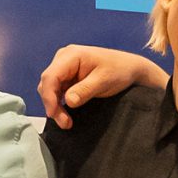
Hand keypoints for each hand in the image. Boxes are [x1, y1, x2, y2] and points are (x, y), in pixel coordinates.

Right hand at [38, 45, 166, 126]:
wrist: (129, 68)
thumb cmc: (119, 70)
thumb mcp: (104, 81)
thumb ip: (85, 90)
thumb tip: (68, 101)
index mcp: (71, 55)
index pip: (50, 76)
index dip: (49, 96)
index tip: (54, 113)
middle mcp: (63, 59)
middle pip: (47, 83)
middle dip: (52, 104)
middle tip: (64, 122)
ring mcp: (64, 68)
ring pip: (50, 89)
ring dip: (55, 106)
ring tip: (67, 121)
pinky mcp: (68, 77)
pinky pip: (57, 91)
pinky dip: (59, 104)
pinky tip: (67, 114)